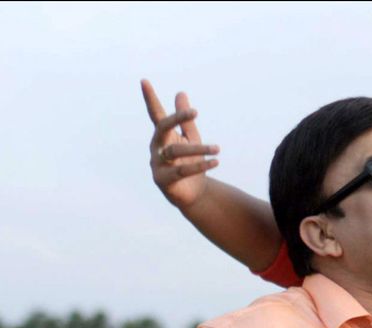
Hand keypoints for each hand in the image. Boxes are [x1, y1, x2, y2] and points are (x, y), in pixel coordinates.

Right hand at [141, 79, 219, 208]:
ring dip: (198, 149)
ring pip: (175, 151)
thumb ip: (186, 120)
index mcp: (162, 135)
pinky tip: (215, 161)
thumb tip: (180, 93)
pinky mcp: (163, 180)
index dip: (150, 98)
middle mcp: (156, 147)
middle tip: (195, 112)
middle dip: (176, 118)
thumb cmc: (190, 162)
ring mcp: (157, 164)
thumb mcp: (190, 138)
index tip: (144, 81)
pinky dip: (200, 165)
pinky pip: (182, 171)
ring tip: (218, 148)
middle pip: (162, 128)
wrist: (194, 193)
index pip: (155, 114)